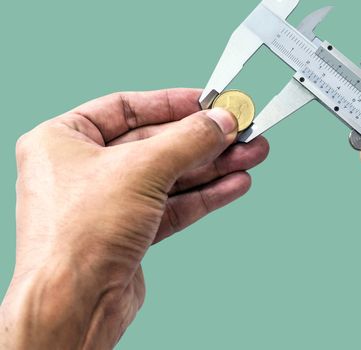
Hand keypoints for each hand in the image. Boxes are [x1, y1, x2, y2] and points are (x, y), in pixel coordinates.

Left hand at [0, 88, 268, 348]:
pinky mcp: (129, 233)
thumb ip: (188, 141)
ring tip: (250, 155)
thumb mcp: (141, 169)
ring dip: (213, 167)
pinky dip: (205, 195)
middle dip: (204, 140)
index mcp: (64, 140)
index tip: (208, 101)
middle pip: (157, 144)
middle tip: (241, 131)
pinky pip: (173, 204)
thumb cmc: (77, 236)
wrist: (74, 305)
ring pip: (171, 177)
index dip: (172, 102)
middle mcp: (83, 170)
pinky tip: (234, 184)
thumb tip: (221, 121)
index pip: (126, 107)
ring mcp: (108, 203)